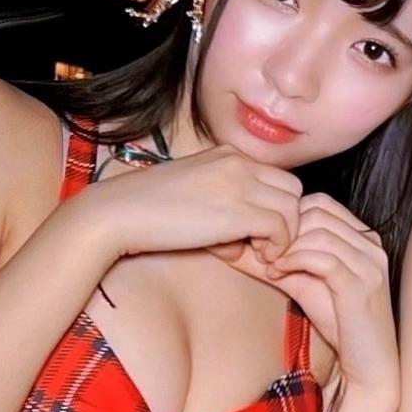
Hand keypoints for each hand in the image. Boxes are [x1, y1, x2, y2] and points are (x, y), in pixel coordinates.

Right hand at [88, 145, 302, 270]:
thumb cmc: (148, 210)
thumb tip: (241, 237)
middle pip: (292, 190)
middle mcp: (238, 163)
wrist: (119, 213)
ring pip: (293, 209)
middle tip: (261, 243)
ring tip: (253, 251)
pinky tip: (249, 256)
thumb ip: (222, 201)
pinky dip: (274, 247)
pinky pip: (281, 229)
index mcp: (227, 154)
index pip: (276, 178)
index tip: (255, 231)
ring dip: (280, 236)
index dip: (273, 207)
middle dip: (285, 220)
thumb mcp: (193, 192)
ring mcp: (240, 184)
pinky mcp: (239, 210)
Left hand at [252, 195, 395, 401]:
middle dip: (284, 229)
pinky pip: (323, 258)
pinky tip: (279, 274)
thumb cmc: (339, 323)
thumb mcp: (300, 283)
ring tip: (271, 267)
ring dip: (286, 247)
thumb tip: (230, 245)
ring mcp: (370, 264)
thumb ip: (272, 262)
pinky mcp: (362, 285)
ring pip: (318, 232)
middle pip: (317, 212)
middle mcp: (371, 245)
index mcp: (362, 238)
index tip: (265, 239)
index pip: (320, 203)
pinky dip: (294, 262)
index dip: (287, 216)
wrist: (368, 364)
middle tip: (262, 251)